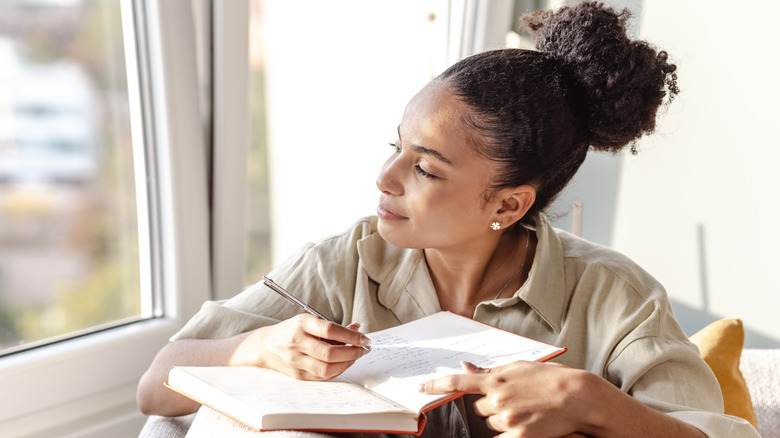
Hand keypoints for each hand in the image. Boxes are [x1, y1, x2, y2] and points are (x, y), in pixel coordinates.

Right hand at [233, 314, 370, 380]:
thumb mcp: (310, 321)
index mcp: (302, 324)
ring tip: (355, 356)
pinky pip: (322, 376)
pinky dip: (337, 371)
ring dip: (347, 363)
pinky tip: (343, 364)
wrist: (266, 346)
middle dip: (352, 352)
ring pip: (327, 368)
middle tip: (363, 349)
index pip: (331, 330)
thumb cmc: (293, 331)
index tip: (364, 338)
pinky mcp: (298, 374)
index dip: (351, 335)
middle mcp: (297, 342)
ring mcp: (296, 360)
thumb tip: (357, 330)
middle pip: (330, 353)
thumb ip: (333, 327)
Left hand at [420, 360, 591, 437]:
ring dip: (505, 420)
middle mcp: (498, 398)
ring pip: (493, 424)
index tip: (420, 388)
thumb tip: (466, 366)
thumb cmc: (551, 379)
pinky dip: (511, 433)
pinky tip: (527, 424)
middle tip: (517, 400)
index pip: (459, 382)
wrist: (578, 397)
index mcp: (496, 378)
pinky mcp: (519, 435)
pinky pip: (502, 437)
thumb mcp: (520, 367)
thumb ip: (491, 370)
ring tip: (529, 410)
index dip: (436, 385)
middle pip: (481, 409)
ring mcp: (508, 418)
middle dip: (493, 406)